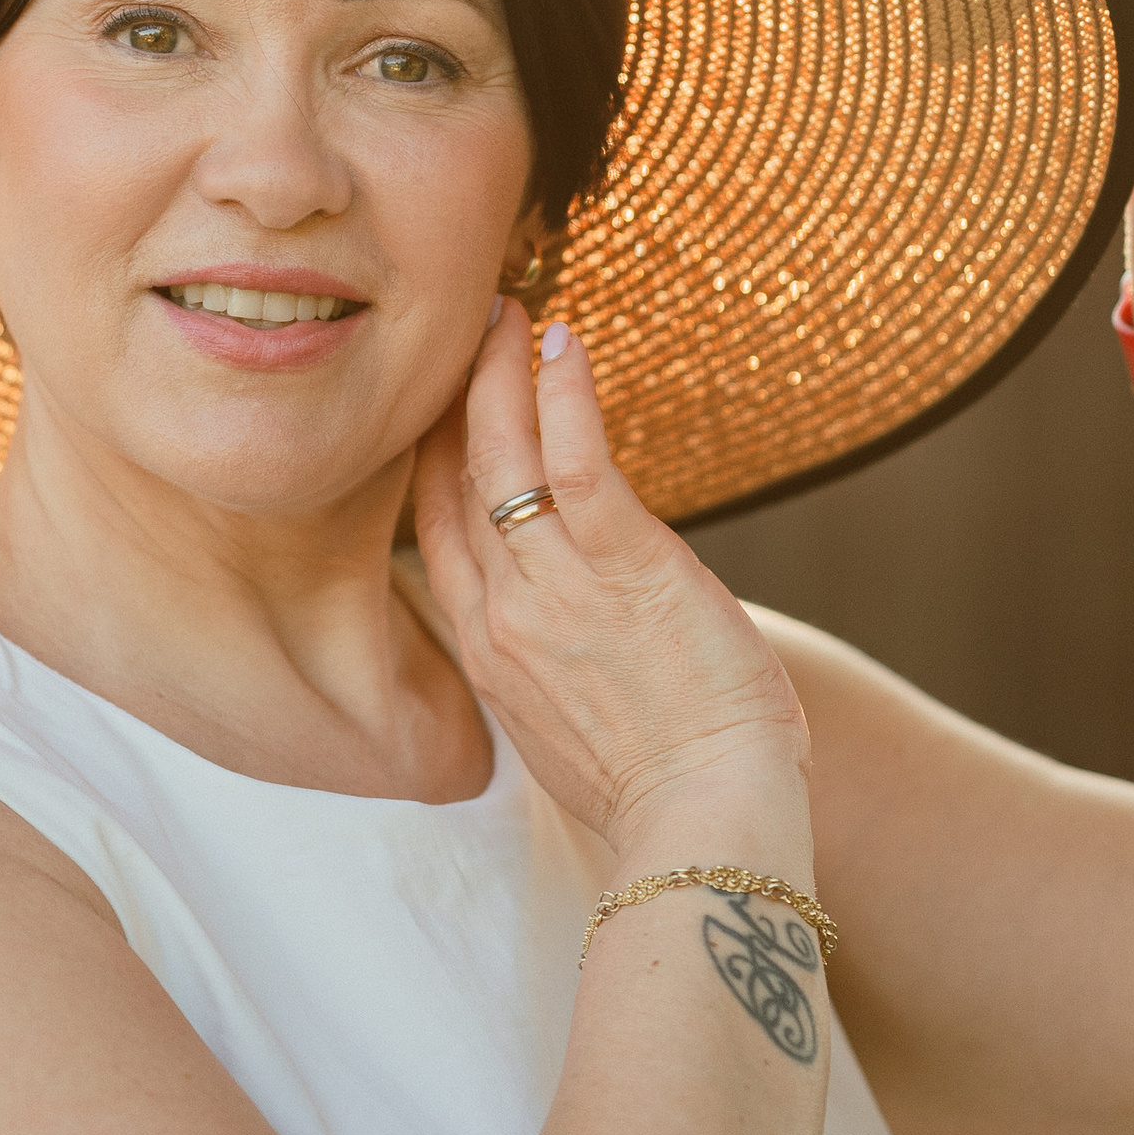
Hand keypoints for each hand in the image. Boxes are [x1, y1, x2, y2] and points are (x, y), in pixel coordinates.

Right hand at [410, 306, 808, 851]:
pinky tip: (563, 345)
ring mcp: (556, 586)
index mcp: (488, 648)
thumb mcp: (564, 726)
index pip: (437, 524)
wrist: (701, 821)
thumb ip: (546, 662)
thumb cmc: (656, 785)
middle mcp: (503, 610)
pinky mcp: (624, 566)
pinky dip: (564, 397)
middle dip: (457, 393)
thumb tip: (566, 630)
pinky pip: (577, 462)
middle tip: (469, 328)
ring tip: (511, 313)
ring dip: (501, 372)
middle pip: (455, 475)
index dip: (432, 450)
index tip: (438, 398)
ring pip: (503, 454)